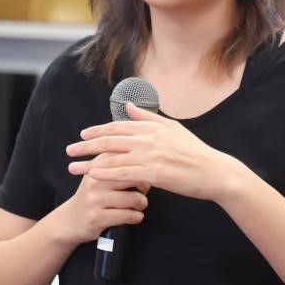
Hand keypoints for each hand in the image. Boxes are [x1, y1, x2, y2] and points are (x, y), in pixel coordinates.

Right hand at [52, 162, 148, 245]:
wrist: (69, 219)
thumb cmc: (92, 196)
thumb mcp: (98, 173)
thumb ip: (116, 162)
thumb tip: (144, 159)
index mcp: (97, 164)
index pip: (127, 158)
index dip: (141, 168)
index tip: (144, 174)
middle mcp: (95, 179)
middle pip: (134, 177)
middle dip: (145, 186)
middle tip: (142, 191)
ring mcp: (95, 198)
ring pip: (134, 198)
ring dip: (141, 204)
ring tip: (137, 205)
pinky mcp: (97, 217)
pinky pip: (129, 215)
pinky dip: (137, 217)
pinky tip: (134, 216)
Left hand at [66, 103, 239, 202]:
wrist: (215, 172)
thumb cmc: (195, 152)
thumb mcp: (173, 128)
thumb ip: (148, 117)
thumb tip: (129, 107)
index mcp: (151, 126)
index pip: (117, 127)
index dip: (97, 131)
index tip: (82, 135)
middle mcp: (148, 138)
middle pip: (109, 141)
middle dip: (86, 146)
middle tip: (69, 150)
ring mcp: (150, 155)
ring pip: (112, 158)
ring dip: (89, 163)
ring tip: (73, 168)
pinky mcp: (153, 173)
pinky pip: (123, 173)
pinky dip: (105, 174)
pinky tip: (92, 177)